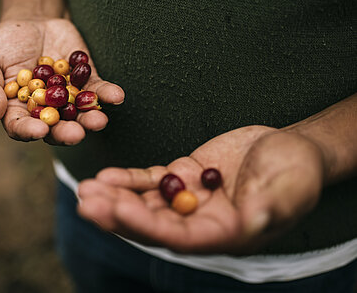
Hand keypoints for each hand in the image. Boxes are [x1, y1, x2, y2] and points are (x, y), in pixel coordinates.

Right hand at [0, 18, 124, 144]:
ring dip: (90, 119)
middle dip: (67, 132)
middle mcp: (44, 110)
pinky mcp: (86, 82)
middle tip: (77, 134)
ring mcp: (67, 98)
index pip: (21, 127)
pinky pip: (98, 90)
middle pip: (55, 128)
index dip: (29, 131)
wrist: (32, 19)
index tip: (39, 130)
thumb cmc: (4, 42)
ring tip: (99, 120)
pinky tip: (116, 96)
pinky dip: (107, 94)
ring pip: (80, 114)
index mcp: (17, 110)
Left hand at [77, 126, 325, 253]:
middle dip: (118, 214)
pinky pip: (151, 180)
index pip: (179, 237)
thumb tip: (253, 223)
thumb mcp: (290, 189)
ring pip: (145, 203)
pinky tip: (106, 175)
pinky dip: (129, 179)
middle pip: (152, 223)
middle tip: (87, 202)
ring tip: (86, 189)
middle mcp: (201, 222)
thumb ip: (270, 208)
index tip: (117, 210)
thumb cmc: (298, 171)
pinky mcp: (184, 175)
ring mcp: (189, 199)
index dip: (146, 224)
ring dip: (114, 197)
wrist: (292, 148)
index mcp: (224, 234)